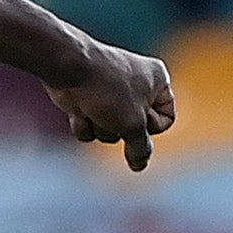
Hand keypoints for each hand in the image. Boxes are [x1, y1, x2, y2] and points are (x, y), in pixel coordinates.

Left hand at [47, 41, 177, 171]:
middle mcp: (136, 85)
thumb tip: (139, 164)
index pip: (166, 120)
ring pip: (110, 131)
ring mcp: (110, 93)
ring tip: (94, 107)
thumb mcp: (133, 125)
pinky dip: (83, 124)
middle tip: (113, 111)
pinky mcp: (87, 100)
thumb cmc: (107, 89)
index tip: (137, 117)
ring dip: (101, 127)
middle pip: (135, 130)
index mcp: (157, 80)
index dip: (151, 127)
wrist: (66, 68)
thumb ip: (140, 148)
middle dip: (121, 128)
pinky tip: (78, 108)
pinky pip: (90, 127)